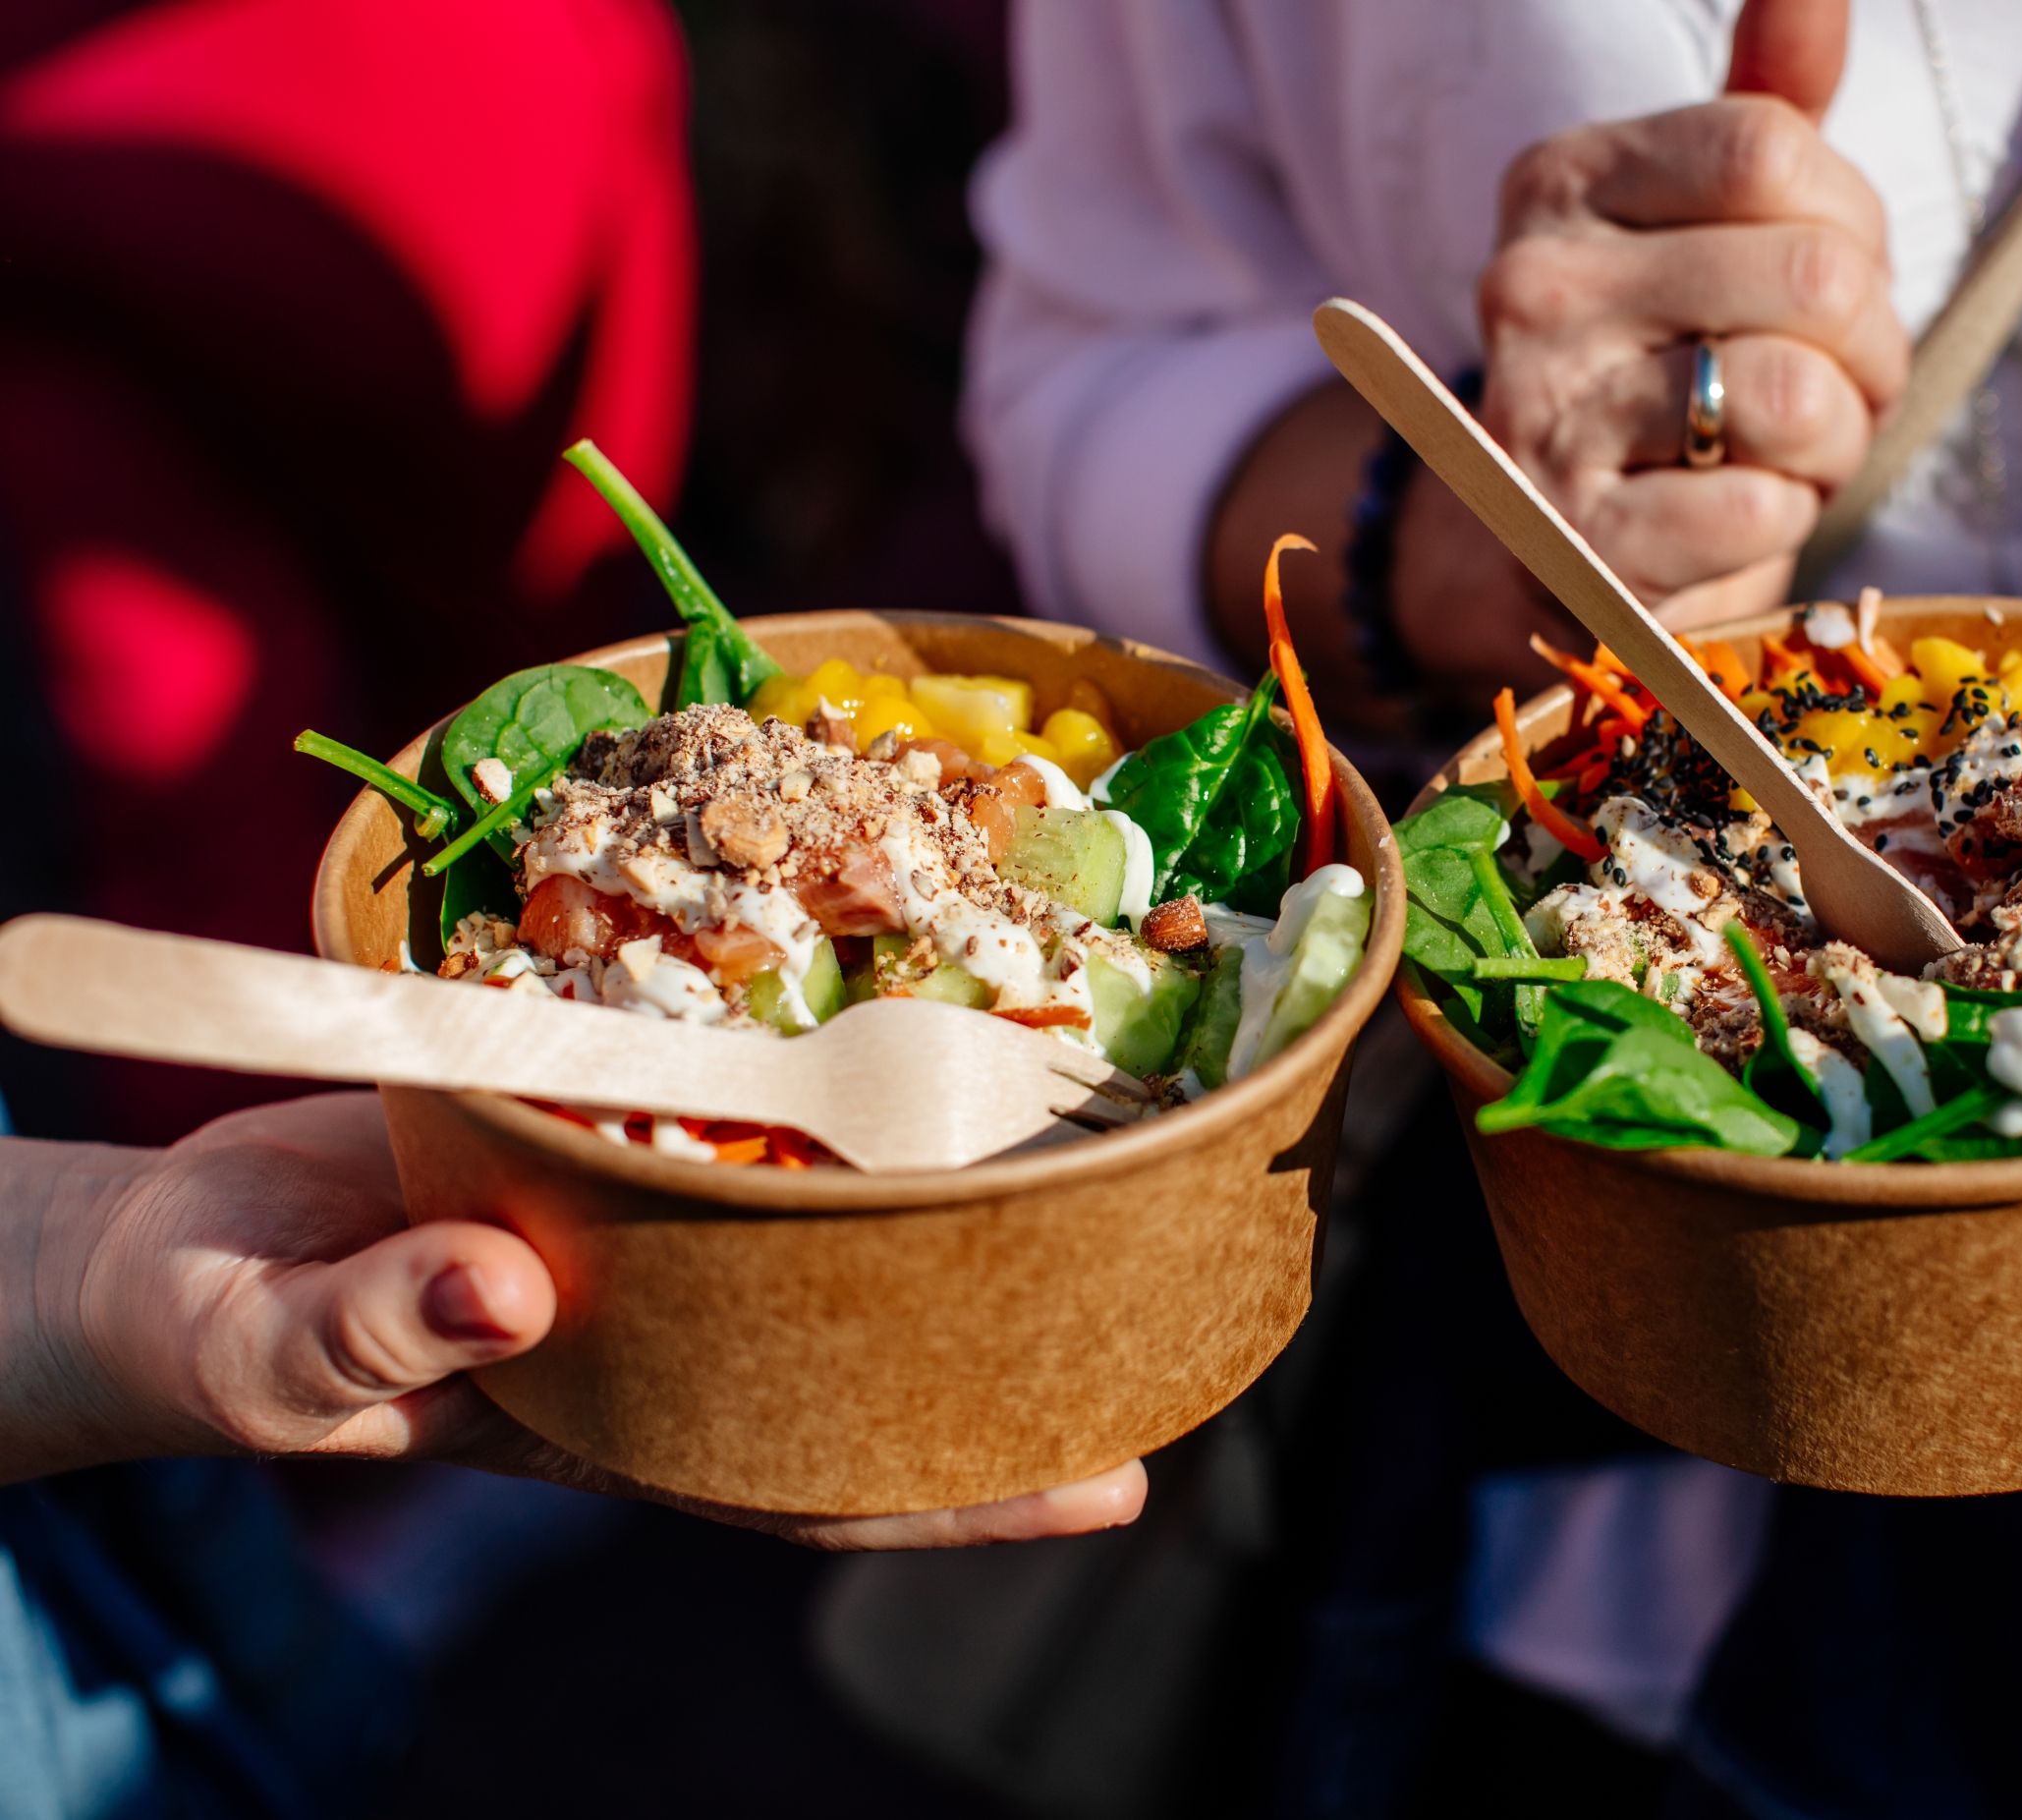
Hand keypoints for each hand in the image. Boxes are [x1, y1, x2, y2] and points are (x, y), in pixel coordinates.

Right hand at [7, 1094, 1144, 1546]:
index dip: (974, 1494)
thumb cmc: (225, 1333)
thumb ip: (385, 1334)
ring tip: (1110, 1137)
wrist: (175, 1243)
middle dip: (1017, 1339)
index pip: (828, 1474)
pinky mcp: (614, 1122)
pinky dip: (826, 1062)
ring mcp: (659, 1219)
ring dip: (955, 1190)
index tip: (1118, 1489)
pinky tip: (919, 1006)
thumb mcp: (284, 1358)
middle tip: (1183, 1301)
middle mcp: (682, 1320)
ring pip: (836, 1216)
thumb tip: (507, 1290)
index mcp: (631, 1417)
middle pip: (877, 1344)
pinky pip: (745, 1099)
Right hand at [1407, 0, 1899, 692]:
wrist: (1561, 546)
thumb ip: (1767, 99)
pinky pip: (1760, 512)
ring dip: (1836, 443)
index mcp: (1561, 181)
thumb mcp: (1706, 220)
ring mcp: (1541, 419)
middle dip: (1870, 348)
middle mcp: (1532, 288)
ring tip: (1787, 454)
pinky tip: (1733, 516)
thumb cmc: (1669, 364)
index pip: (1772, 151)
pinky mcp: (1573, 547)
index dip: (1853, 224)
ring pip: (1797, 400)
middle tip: (1832, 386)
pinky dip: (1782, 522)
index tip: (1832, 281)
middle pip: (1815, 275)